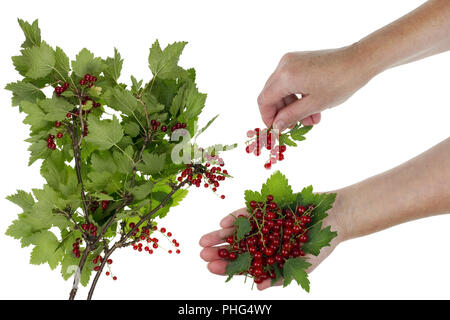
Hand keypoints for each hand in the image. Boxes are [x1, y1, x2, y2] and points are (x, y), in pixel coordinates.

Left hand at [199, 205, 343, 289]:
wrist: (334, 216)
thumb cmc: (321, 245)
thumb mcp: (303, 265)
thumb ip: (280, 276)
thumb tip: (258, 288)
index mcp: (269, 259)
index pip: (244, 265)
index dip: (227, 267)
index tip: (210, 267)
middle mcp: (263, 242)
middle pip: (236, 248)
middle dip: (219, 251)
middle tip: (202, 253)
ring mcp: (263, 225)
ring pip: (237, 231)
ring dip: (221, 235)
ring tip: (204, 240)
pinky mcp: (266, 209)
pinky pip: (247, 213)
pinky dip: (236, 218)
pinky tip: (223, 223)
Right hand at [257, 45, 371, 130]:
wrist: (360, 60)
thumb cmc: (340, 83)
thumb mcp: (314, 105)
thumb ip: (291, 116)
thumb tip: (276, 126)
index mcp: (285, 76)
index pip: (264, 100)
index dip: (267, 117)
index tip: (276, 129)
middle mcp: (284, 66)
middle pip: (271, 94)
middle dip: (282, 112)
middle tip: (294, 126)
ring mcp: (291, 61)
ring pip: (282, 89)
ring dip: (292, 106)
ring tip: (310, 119)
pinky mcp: (299, 60)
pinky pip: (290, 81)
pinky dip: (297, 95)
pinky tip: (312, 107)